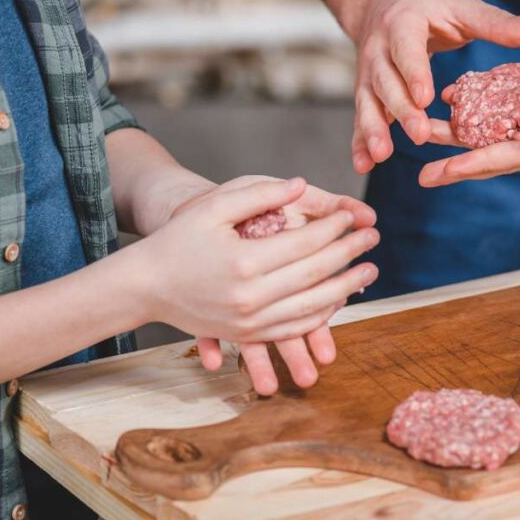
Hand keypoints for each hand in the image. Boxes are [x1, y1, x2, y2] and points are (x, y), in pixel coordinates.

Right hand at [171, 176, 376, 394]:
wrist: (144, 286)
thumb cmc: (178, 240)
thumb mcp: (213, 208)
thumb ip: (260, 195)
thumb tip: (302, 185)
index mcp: (243, 262)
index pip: (305, 243)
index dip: (335, 229)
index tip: (356, 217)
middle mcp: (249, 297)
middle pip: (315, 275)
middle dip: (350, 255)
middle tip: (375, 239)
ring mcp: (249, 321)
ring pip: (312, 307)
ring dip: (346, 288)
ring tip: (369, 271)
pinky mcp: (247, 334)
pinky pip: (294, 327)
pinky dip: (321, 314)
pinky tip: (339, 298)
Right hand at [350, 0, 519, 172]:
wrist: (383, 0)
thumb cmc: (433, 7)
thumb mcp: (463, 8)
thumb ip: (498, 24)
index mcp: (403, 23)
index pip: (407, 50)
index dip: (415, 73)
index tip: (426, 97)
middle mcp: (379, 48)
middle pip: (387, 82)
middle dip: (402, 110)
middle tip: (420, 134)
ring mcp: (367, 72)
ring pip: (368, 102)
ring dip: (372, 130)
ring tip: (380, 156)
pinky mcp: (365, 91)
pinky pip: (361, 116)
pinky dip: (359, 141)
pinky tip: (363, 165)